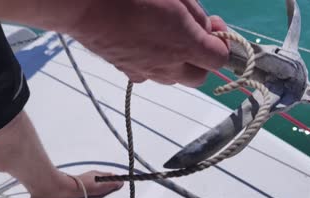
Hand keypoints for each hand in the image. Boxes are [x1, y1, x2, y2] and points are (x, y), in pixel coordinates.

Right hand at [67, 0, 228, 86]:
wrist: (85, 5)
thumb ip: (195, 13)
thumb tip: (204, 27)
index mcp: (185, 43)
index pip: (220, 59)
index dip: (224, 45)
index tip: (214, 28)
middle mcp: (169, 65)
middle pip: (200, 78)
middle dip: (203, 60)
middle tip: (194, 36)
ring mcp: (147, 72)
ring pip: (175, 79)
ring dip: (180, 63)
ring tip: (167, 39)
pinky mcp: (128, 72)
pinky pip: (150, 75)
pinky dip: (155, 65)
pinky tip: (145, 45)